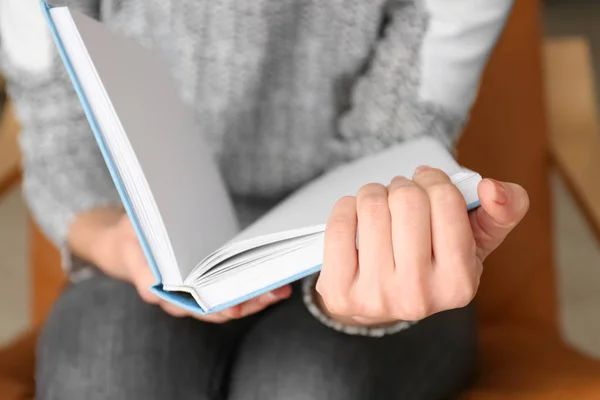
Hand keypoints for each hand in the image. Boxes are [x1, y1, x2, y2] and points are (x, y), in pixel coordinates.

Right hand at [95, 215, 290, 321]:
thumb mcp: (131, 239)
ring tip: (281, 287)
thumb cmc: (132, 236)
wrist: (127, 242)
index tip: (238, 308)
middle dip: (249, 303)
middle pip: (217, 309)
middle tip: (275, 292)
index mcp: (159, 291)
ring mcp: (193, 295)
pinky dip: (250, 289)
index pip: (192, 307)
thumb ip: (142, 265)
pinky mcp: (206, 285)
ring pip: (227, 304)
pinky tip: (270, 280)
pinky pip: (229, 293)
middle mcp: (179, 300)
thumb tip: (153, 288)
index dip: (216, 310)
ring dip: (255, 297)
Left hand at [315, 166, 528, 326]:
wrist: (383, 300)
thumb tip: (492, 188)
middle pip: (406, 198)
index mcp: (460, 283)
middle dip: (402, 186)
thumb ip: (502, 211)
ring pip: (370, 205)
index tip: (427, 184)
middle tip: (400, 197)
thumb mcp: (475, 241)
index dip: (433, 180)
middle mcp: (419, 296)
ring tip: (379, 207)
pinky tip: (354, 217)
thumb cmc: (431, 262)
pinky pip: (338, 223)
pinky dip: (345, 207)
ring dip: (373, 194)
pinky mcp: (339, 292)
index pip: (445, 198)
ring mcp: (376, 297)